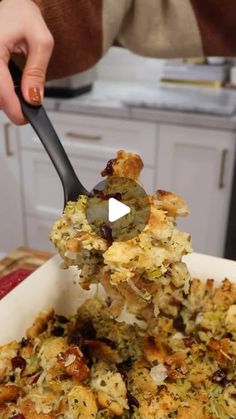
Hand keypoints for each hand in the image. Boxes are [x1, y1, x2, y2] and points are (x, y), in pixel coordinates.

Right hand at [0, 0, 53, 123]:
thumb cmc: (23, 15)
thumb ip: (37, 72)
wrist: (12, 3)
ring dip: (5, 97)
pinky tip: (10, 86)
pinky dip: (1, 90)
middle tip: (27, 102)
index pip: (1, 89)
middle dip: (10, 104)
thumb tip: (34, 98)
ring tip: (20, 90)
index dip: (13, 109)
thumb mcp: (41, 42)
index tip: (25, 118)